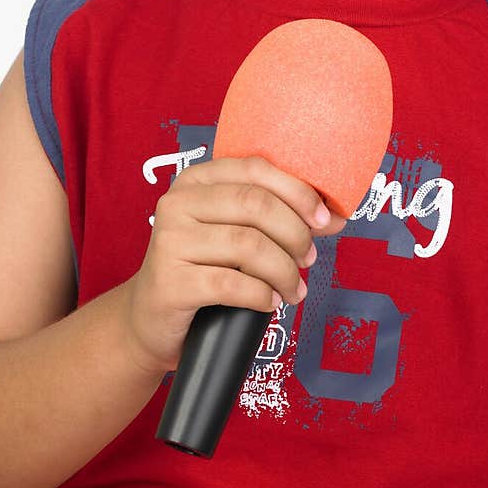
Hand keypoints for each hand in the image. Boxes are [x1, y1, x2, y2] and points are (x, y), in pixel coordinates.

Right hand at [121, 155, 346, 376]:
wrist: (151, 319)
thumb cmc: (203, 269)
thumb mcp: (235, 233)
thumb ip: (278, 218)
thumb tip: (336, 218)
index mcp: (197, 179)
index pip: (255, 169)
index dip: (297, 192)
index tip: (324, 220)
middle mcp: (177, 202)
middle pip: (256, 204)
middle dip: (295, 233)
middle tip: (308, 259)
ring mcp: (169, 241)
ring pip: (248, 246)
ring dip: (284, 271)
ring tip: (294, 290)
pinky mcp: (169, 281)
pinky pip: (231, 284)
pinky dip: (262, 295)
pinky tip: (271, 302)